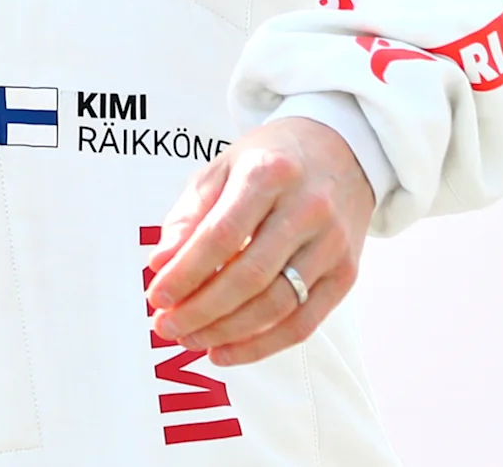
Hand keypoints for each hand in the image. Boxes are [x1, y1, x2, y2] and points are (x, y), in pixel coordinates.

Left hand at [143, 116, 374, 365]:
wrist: (342, 151)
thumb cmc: (272, 161)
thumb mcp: (223, 169)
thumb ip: (189, 216)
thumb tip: (160, 265)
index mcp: (270, 173)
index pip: (221, 235)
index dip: (185, 273)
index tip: (156, 296)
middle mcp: (307, 208)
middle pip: (249, 277)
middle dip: (200, 310)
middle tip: (166, 326)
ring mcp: (332, 244)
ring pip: (276, 306)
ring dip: (226, 332)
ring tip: (191, 339)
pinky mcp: (346, 273)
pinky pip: (303, 324)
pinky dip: (261, 346)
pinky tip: (226, 350)